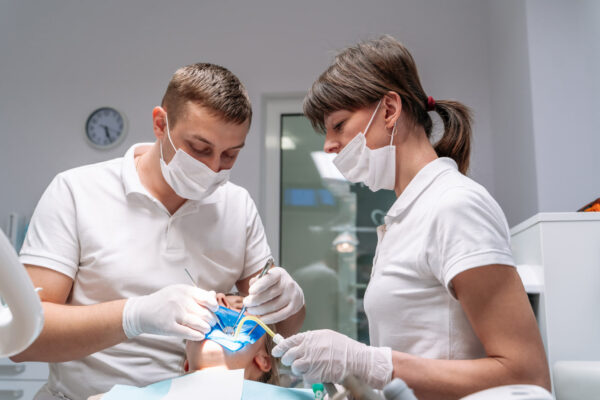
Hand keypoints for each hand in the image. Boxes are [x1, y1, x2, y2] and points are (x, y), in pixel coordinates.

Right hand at [122, 284, 217, 339]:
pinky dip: (197, 335)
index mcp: (184, 290)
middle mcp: (180, 300)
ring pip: (199, 323)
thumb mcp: (178, 292)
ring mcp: (174, 313)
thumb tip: (213, 295)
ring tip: (206, 329)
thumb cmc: (163, 302)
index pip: (206, 298)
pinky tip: (200, 335)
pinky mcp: (168, 326)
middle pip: (204, 313)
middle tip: (212, 323)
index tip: (216, 311)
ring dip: (206, 328)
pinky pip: (188, 332)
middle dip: (211, 320)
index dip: (214, 306)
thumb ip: (195, 294)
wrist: (140, 312)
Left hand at [243, 266, 303, 323]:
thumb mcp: (267, 278)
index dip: (260, 285)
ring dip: (260, 310)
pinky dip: (269, 319)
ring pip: (274, 306)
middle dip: (255, 300)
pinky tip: (261, 319)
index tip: (250, 292)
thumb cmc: (275, 284)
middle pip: (270, 294)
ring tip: (250, 311)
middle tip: (246, 304)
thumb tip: (252, 284)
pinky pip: (281, 315)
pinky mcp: (295, 307)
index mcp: (279, 274)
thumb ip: (258, 280)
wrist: (293, 291)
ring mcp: (293, 296)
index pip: (269, 279)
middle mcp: (288, 284)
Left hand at [272, 329, 392, 388]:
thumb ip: (311, 339)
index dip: (280, 347)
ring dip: (299, 369)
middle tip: (292, 361)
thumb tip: (297, 343)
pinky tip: (317, 373)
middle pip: (289, 356)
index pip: (289, 341)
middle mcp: (309, 349)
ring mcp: (312, 362)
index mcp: (311, 337)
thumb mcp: (326, 336)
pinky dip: (309, 377)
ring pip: (295, 368)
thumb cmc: (343, 347)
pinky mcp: (316, 374)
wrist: (356, 359)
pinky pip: (306, 377)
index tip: (276, 351)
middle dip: (288, 360)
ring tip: (308, 367)